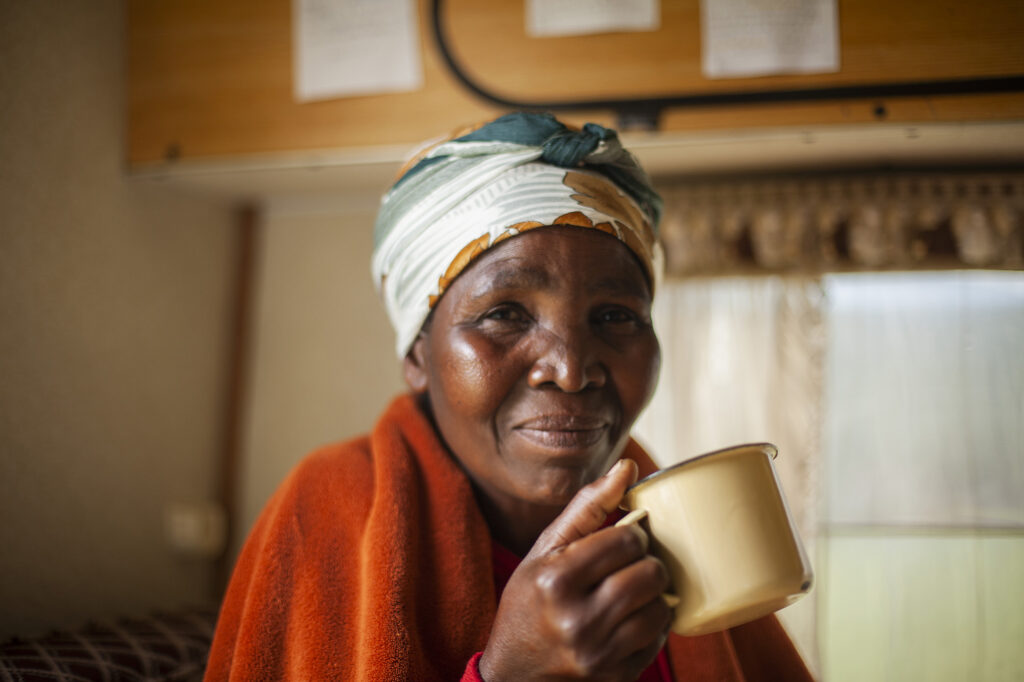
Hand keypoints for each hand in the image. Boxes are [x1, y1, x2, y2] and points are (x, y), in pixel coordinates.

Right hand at [479, 459, 672, 680]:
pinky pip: (659, 640)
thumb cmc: (529, 603)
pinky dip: (654, 624)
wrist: (514, 675)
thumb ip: (585, 508)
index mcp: (555, 580)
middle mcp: (576, 619)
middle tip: (632, 563)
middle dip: (647, 562)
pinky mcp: (615, 677)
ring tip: (634, 589)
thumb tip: (626, 467)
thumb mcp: (544, 551)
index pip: (626, 540)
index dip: (634, 533)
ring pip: (660, 607)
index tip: (625, 538)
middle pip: (649, 573)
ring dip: (655, 594)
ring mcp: (598, 653)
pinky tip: (633, 618)